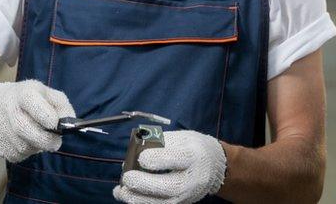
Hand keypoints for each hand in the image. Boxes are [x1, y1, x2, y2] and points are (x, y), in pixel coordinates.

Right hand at [0, 79, 74, 162]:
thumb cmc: (28, 100)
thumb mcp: (46, 94)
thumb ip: (61, 106)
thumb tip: (69, 123)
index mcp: (23, 92)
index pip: (30, 100)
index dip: (44, 114)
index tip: (55, 124)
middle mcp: (7, 107)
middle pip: (24, 128)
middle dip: (44, 139)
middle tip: (55, 143)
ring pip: (22, 145)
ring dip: (36, 146)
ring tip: (38, 138)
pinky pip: (15, 154)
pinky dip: (26, 152)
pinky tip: (26, 142)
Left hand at [112, 130, 226, 203]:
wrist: (214, 167)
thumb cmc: (193, 148)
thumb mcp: (182, 137)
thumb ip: (160, 141)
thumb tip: (137, 147)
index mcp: (193, 156)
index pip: (174, 160)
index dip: (154, 159)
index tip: (141, 157)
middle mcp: (192, 179)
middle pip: (168, 186)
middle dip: (143, 183)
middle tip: (127, 177)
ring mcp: (186, 196)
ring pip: (161, 203)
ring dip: (137, 198)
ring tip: (120, 191)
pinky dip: (141, 203)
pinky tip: (128, 196)